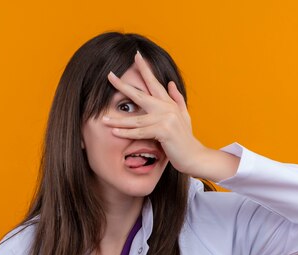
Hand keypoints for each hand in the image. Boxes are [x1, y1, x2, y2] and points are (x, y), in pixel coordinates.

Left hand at [103, 51, 207, 175]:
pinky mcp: (164, 131)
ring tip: (103, 119)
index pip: (155, 83)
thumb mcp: (183, 116)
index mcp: (169, 103)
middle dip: (123, 85)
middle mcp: (167, 108)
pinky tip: (114, 132)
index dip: (145, 69)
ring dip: (118, 120)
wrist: (194, 156)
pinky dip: (127, 133)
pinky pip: (140, 132)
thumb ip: (177, 99)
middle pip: (140, 94)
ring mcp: (165, 118)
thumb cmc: (186, 138)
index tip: (136, 56)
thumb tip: (170, 82)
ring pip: (136, 118)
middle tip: (109, 76)